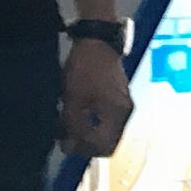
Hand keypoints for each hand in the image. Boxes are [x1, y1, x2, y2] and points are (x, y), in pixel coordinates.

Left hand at [59, 37, 132, 157]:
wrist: (96, 40)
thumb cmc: (85, 69)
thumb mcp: (74, 99)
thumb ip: (72, 126)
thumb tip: (69, 148)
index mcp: (117, 114)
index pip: (104, 147)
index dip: (84, 150)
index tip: (65, 143)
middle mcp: (125, 112)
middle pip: (107, 141)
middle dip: (85, 143)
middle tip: (65, 136)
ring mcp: (123, 104)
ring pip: (106, 131)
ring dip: (87, 132)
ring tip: (67, 125)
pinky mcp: (118, 96)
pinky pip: (106, 119)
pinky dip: (91, 122)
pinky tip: (76, 113)